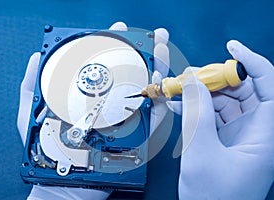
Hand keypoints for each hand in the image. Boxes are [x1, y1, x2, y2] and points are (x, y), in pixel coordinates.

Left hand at [17, 22, 169, 198]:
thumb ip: (32, 85)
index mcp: (91, 97)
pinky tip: (160, 83)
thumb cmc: (47, 152)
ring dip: (158, 70)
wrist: (63, 184)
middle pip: (132, 75)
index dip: (115, 46)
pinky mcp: (135, 137)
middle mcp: (111, 105)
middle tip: (154, 36)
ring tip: (162, 52)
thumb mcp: (31, 115)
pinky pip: (152, 118)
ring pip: (146, 92)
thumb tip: (36, 57)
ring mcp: (125, 120)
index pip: (106, 66)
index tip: (120, 30)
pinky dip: (160, 100)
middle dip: (146, 52)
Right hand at [167, 40, 273, 198]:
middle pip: (245, 90)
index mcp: (266, 135)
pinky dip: (200, 107)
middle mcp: (259, 131)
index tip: (231, 48)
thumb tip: (191, 82)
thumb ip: (197, 113)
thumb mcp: (201, 152)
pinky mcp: (229, 138)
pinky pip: (216, 114)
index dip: (251, 62)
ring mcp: (243, 134)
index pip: (269, 85)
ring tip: (179, 90)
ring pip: (228, 100)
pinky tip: (182, 104)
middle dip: (217, 79)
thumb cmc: (214, 197)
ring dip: (204, 93)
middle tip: (191, 76)